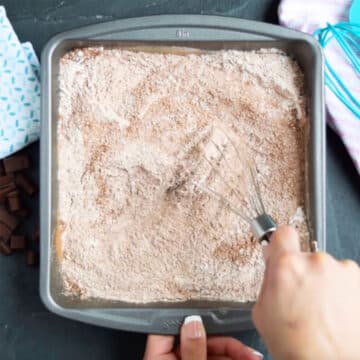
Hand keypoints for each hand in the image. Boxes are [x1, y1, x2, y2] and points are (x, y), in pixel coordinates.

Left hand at [144, 316, 262, 358]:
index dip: (190, 316)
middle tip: (249, 351)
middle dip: (228, 344)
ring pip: (212, 351)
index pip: (170, 325)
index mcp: (160, 355)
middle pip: (200, 339)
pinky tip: (247, 359)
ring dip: (235, 353)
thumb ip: (192, 350)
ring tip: (254, 357)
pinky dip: (231, 359)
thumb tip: (194, 321)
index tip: (211, 310)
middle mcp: (173, 357)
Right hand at [252, 226, 359, 359]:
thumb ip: (268, 279)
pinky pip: (345, 279)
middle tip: (301, 297)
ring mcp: (342, 271)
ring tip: (322, 311)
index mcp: (287, 266)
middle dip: (302, 272)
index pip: (283, 233)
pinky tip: (336, 313)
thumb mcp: (262, 312)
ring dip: (324, 282)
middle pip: (305, 256)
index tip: (282, 250)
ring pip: (326, 268)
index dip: (281, 243)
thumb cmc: (298, 347)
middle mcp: (317, 262)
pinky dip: (341, 291)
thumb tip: (272, 263)